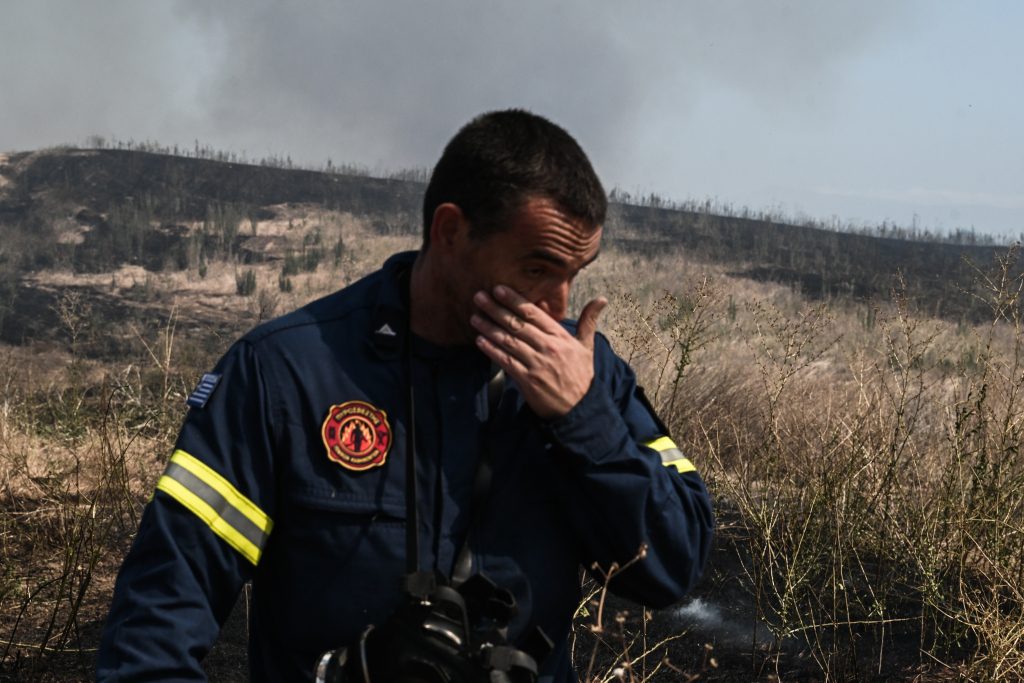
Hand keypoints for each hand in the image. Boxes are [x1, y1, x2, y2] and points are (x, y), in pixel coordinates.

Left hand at [470, 285, 607, 418]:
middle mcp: (548, 348)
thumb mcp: (587, 347)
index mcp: (560, 337)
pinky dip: (492, 351)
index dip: (515, 300)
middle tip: (479, 297)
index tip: (499, 289)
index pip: (534, 314)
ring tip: (475, 317)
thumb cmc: (581, 375)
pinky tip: (480, 341)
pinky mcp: (528, 381)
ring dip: (490, 328)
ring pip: (509, 341)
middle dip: (496, 309)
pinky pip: (506, 362)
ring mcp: (537, 364)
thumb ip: (588, 321)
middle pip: (517, 324)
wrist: (580, 408)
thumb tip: (601, 299)